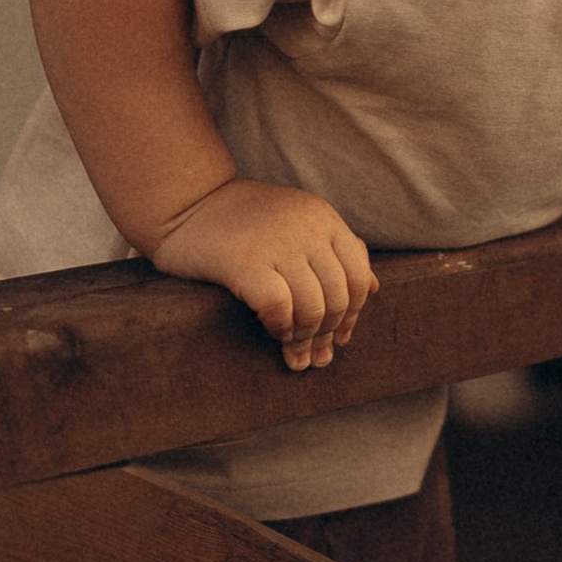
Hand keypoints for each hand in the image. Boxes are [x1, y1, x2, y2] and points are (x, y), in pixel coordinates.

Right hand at [152, 180, 376, 369]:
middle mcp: (307, 228)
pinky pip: (279, 307)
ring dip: (306, 340)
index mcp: (323, 218)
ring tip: (296, 357)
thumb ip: (336, 249)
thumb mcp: (298, 222)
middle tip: (316, 359)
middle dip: (329, 335)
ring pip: (313, 306)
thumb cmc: (242, 219)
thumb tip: (375, 288)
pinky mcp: (244, 262)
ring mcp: (277, 244)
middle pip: (338, 296)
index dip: (354, 313)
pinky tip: (275, 333)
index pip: (359, 274)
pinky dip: (281, 327)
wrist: (186, 202)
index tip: (341, 338)